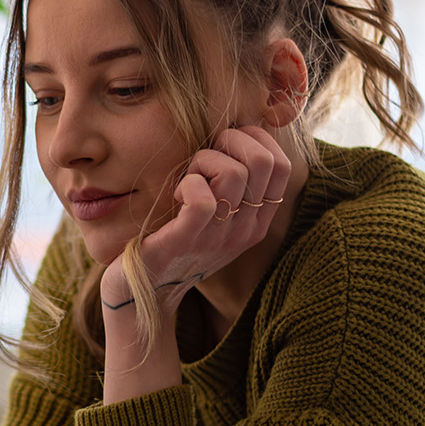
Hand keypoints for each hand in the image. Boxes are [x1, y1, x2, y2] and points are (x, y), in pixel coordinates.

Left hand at [99, 125, 293, 311]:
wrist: (143, 290)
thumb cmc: (176, 240)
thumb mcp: (216, 216)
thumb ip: (234, 187)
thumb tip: (241, 135)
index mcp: (256, 222)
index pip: (280, 166)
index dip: (254, 139)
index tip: (225, 147)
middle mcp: (244, 231)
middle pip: (263, 162)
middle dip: (230, 142)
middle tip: (204, 159)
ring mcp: (217, 239)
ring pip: (234, 173)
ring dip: (204, 160)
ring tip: (188, 178)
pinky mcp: (183, 242)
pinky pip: (202, 200)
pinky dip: (189, 183)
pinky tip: (177, 192)